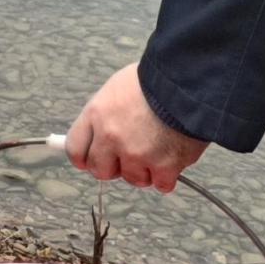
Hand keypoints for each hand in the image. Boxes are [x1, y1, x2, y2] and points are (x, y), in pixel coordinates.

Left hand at [65, 62, 208, 191]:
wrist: (189, 81)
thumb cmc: (155, 79)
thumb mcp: (117, 87)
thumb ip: (104, 114)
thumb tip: (98, 132)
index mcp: (96, 114)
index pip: (75, 150)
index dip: (86, 157)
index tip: (95, 158)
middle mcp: (112, 137)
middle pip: (101, 171)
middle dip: (115, 166)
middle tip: (130, 154)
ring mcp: (137, 154)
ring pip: (133, 179)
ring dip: (144, 170)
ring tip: (157, 148)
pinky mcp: (164, 166)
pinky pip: (161, 184)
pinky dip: (168, 176)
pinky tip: (172, 158)